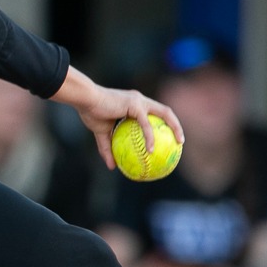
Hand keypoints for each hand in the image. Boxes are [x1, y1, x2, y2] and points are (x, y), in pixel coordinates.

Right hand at [51, 66, 183, 171]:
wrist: (85, 100)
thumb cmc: (91, 112)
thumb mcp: (101, 134)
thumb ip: (107, 149)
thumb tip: (111, 167)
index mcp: (134, 104)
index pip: (154, 113)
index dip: (164, 124)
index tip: (169, 138)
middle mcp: (140, 100)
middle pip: (165, 111)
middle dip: (176, 125)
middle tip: (181, 142)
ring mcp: (139, 101)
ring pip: (163, 113)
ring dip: (175, 127)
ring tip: (179, 143)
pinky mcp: (135, 104)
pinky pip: (146, 124)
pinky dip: (150, 137)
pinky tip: (151, 150)